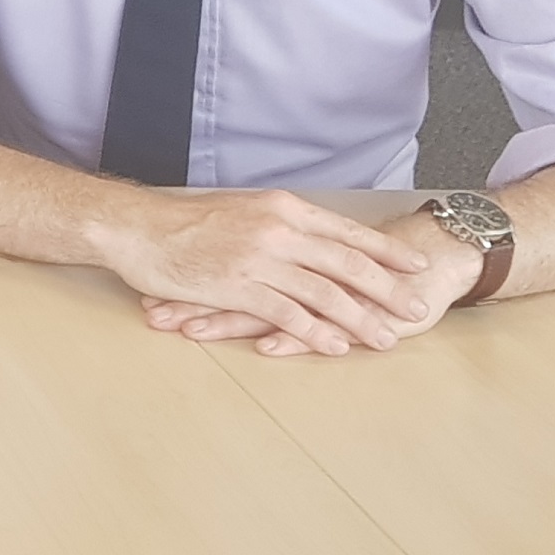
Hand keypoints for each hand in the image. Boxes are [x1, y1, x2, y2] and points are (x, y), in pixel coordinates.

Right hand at [90, 187, 438, 356]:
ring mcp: (259, 259)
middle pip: (347, 263)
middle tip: (417, 307)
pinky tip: (335, 346)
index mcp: (283, 208)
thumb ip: (279, 223)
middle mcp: (278, 230)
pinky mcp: (237, 287)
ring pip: (324, 293)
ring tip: (384, 338)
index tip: (415, 264)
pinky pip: (287, 314)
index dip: (386, 250)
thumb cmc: (184, 221)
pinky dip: (315, 332)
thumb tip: (311, 238)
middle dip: (388, 289)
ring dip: (359, 319)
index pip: (347, 231)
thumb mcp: (242, 209)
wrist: (137, 228)